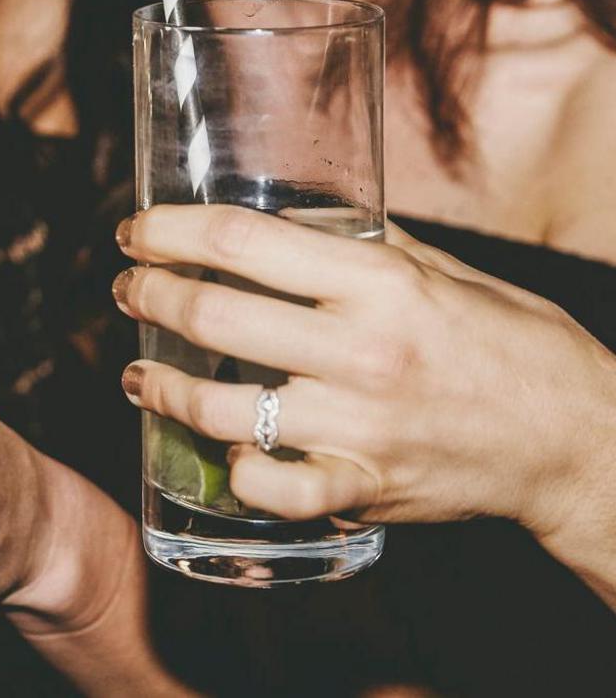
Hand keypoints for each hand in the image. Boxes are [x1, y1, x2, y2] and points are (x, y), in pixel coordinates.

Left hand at [115, 204, 615, 535]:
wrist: (575, 439)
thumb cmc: (508, 343)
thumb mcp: (439, 271)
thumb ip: (359, 244)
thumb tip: (283, 214)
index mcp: (378, 282)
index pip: (241, 241)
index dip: (170, 232)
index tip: (136, 231)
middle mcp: (361, 351)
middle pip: (212, 317)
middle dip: (148, 299)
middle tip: (129, 292)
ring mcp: (357, 425)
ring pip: (219, 408)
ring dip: (160, 389)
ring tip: (138, 373)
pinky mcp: (361, 487)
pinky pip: (268, 487)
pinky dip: (232, 469)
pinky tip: (217, 447)